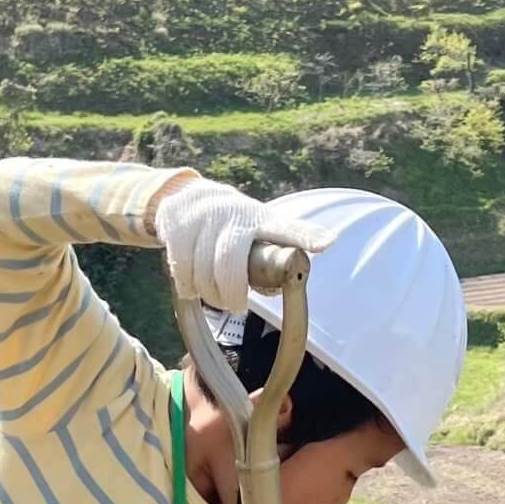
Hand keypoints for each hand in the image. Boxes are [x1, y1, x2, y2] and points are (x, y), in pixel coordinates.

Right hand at [156, 177, 334, 311]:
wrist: (185, 197)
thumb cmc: (231, 224)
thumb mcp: (256, 229)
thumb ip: (274, 251)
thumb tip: (294, 277)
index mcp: (261, 219)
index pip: (286, 228)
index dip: (305, 236)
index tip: (326, 243)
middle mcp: (234, 213)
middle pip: (231, 262)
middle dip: (231, 292)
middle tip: (236, 306)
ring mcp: (204, 216)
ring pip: (203, 268)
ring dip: (208, 292)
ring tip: (214, 297)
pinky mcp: (178, 222)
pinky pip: (181, 266)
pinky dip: (187, 284)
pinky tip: (192, 286)